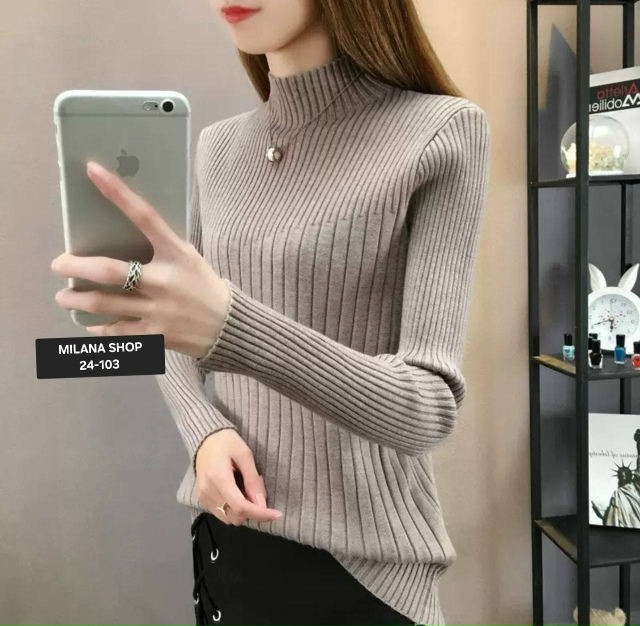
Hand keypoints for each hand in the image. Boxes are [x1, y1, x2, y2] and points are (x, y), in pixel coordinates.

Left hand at [51, 161, 229, 358]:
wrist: (227, 325)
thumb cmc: (203, 285)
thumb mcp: (188, 257)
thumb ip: (159, 246)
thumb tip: (118, 233)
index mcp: (176, 254)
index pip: (145, 216)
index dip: (118, 193)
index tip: (93, 170)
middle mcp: (165, 282)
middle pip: (110, 272)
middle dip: (77, 266)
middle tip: (58, 264)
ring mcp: (159, 311)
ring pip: (105, 304)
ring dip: (77, 299)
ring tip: (63, 296)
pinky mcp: (155, 335)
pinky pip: (117, 332)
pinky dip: (99, 327)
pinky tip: (90, 323)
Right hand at [195, 429, 282, 524]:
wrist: (204, 438)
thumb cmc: (226, 442)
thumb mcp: (244, 454)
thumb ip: (253, 480)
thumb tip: (262, 504)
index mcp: (219, 478)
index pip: (241, 507)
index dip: (260, 514)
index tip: (277, 514)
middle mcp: (208, 492)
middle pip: (236, 516)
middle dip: (253, 509)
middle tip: (257, 487)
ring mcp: (203, 497)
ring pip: (229, 519)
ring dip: (243, 511)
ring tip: (245, 489)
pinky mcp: (202, 499)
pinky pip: (222, 514)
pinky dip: (233, 509)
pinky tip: (236, 493)